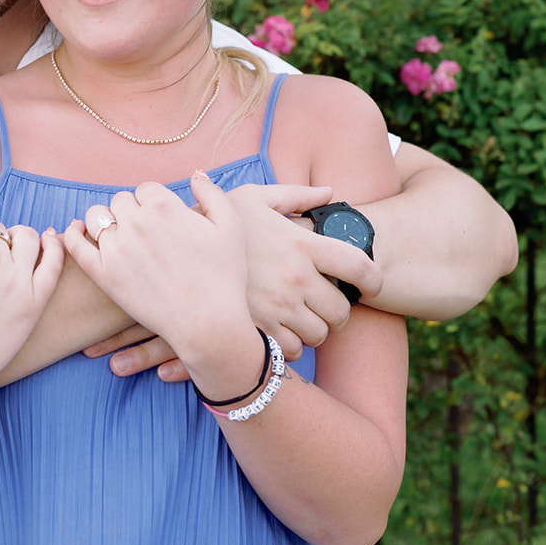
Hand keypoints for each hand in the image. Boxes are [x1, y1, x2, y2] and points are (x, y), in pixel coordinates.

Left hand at [64, 174, 259, 383]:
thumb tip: (194, 175)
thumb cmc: (223, 276)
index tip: (161, 219)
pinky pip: (76, 245)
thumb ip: (212, 194)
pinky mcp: (103, 274)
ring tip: (117, 234)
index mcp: (163, 206)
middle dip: (131, 211)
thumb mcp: (231, 227)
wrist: (208, 322)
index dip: (153, 202)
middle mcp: (136, 222)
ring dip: (105, 221)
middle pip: (121, 201)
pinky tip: (77, 232)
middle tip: (144, 232)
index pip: (145, 189)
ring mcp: (116, 248)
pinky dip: (72, 234)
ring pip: (96, 217)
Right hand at [225, 184, 383, 357]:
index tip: (371, 285)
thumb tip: (330, 193)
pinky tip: (279, 331)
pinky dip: (291, 346)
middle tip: (324, 305)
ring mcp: (278, 307)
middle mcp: (296, 277)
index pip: (360, 266)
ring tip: (299, 318)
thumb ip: (295, 195)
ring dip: (315, 330)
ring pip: (320, 334)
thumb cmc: (212, 221)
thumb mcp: (253, 197)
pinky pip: (293, 351)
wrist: (171, 254)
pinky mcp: (258, 330)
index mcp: (301, 243)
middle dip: (338, 311)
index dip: (374, 280)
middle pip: (342, 310)